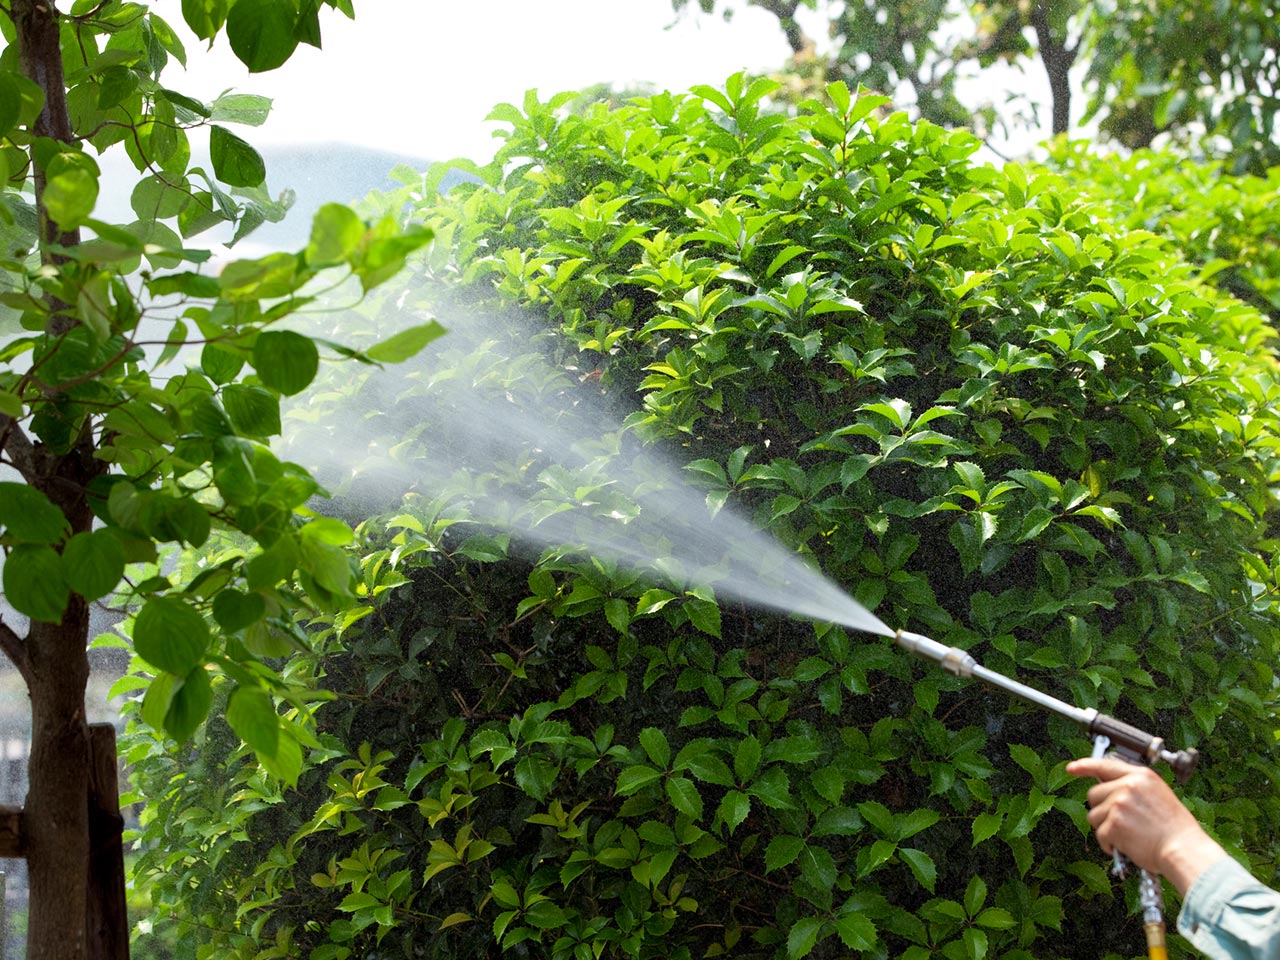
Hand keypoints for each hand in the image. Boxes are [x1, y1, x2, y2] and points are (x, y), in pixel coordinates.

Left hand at [1066, 756, 1226, 894]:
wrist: (1184, 850)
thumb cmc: (1176, 829)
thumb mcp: (1158, 795)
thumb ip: (1134, 787)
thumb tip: (1110, 787)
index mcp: (1141, 776)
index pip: (1105, 764)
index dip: (1085, 766)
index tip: (1072, 768)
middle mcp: (1128, 786)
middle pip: (1093, 794)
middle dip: (1101, 809)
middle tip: (1120, 821)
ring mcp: (1119, 804)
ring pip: (1093, 815)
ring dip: (1105, 828)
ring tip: (1128, 834)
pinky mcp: (1113, 824)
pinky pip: (1099, 834)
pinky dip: (1109, 844)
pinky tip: (1127, 845)